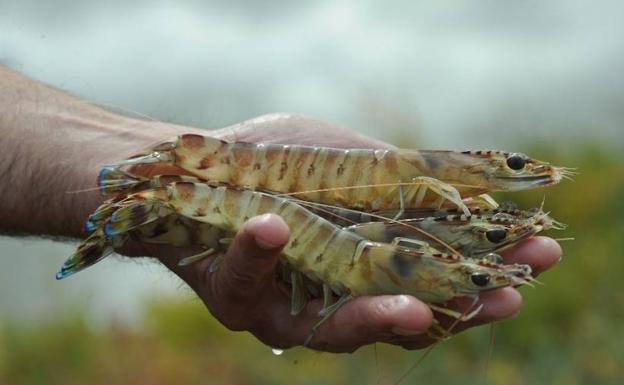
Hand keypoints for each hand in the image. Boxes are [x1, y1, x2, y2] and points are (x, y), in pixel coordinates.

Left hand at [134, 113, 561, 352]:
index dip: (485, 277)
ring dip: (373, 317)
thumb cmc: (277, 161)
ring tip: (410, 308)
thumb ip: (391, 178)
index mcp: (367, 267)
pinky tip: (273, 222)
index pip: (437, 284)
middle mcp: (334, 300)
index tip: (534, 260)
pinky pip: (247, 280)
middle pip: (404, 321)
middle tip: (506, 298)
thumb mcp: (344, 157)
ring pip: (336, 331)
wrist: (198, 164)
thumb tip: (464, 187)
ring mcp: (287, 308)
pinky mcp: (236, 298)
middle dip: (459, 313)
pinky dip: (260, 251)